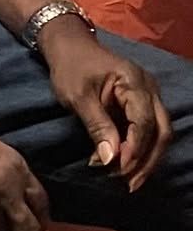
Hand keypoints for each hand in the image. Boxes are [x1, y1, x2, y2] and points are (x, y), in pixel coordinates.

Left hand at [40, 21, 173, 192]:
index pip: (144, 123)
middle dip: (148, 160)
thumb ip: (97, 126)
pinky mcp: (141, 104)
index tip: (119, 170)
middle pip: (161, 131)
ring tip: (128, 181)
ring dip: (146, 158)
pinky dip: (140, 149)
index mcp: (135, 82)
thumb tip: (111, 160)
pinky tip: (125, 164)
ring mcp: (149, 96)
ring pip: (160, 133)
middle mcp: (150, 89)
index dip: (135, 149)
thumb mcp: (77, 96)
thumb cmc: (70, 67)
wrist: (69, 46)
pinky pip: (149, 130)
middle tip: (130, 184)